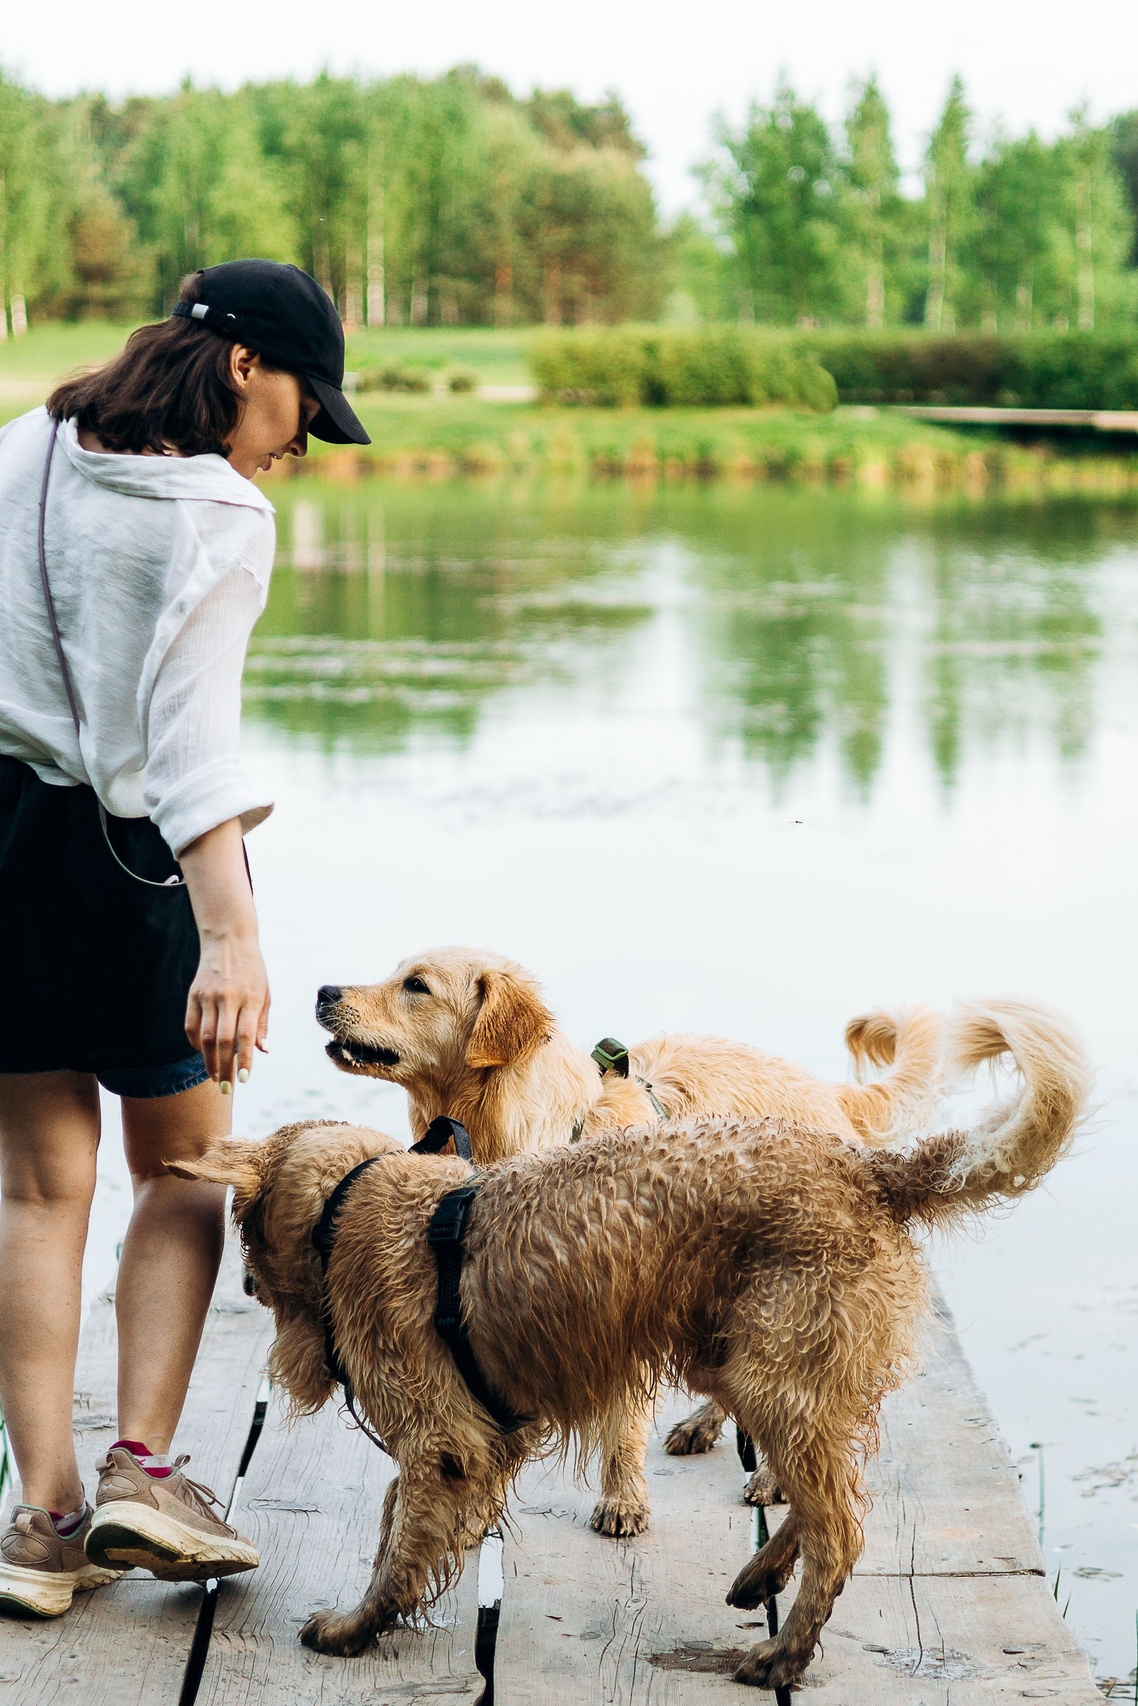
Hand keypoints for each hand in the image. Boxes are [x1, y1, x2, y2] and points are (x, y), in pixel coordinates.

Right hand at [185, 928, 269, 1087]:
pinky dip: (196, 1044)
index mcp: (249, 998)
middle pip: (222, 1041)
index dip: (245, 1060)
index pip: (245, 1036)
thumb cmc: (253, 971)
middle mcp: (227, 998)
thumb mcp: (265, 994)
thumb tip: (263, 1050)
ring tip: (215, 1076)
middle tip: (226, 1088)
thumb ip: (261, 1023)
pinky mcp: (193, 995)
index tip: (244, 1080)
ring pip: (204, 1037)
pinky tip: (204, 1054)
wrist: (229, 941)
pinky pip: (192, 1026)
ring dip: (209, 1060)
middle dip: (224, 1067)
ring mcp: (207, 996)